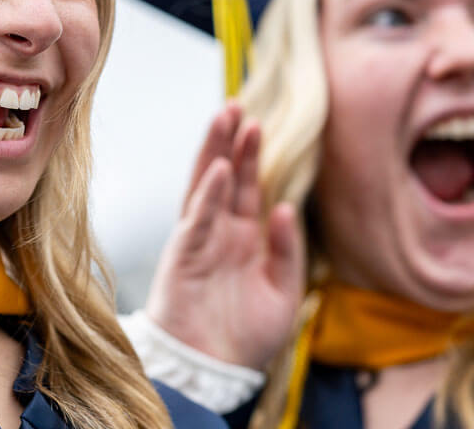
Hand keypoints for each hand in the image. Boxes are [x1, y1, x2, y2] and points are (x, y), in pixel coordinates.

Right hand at [144, 103, 304, 369]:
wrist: (212, 370)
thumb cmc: (244, 336)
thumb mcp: (283, 292)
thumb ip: (287, 249)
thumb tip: (286, 207)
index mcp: (243, 238)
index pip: (249, 187)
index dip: (253, 156)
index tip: (259, 121)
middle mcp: (220, 231)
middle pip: (226, 176)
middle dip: (232, 141)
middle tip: (238, 104)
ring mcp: (200, 239)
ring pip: (208, 185)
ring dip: (216, 151)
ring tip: (225, 116)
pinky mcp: (186, 253)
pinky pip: (199, 217)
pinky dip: (210, 192)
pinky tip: (221, 167)